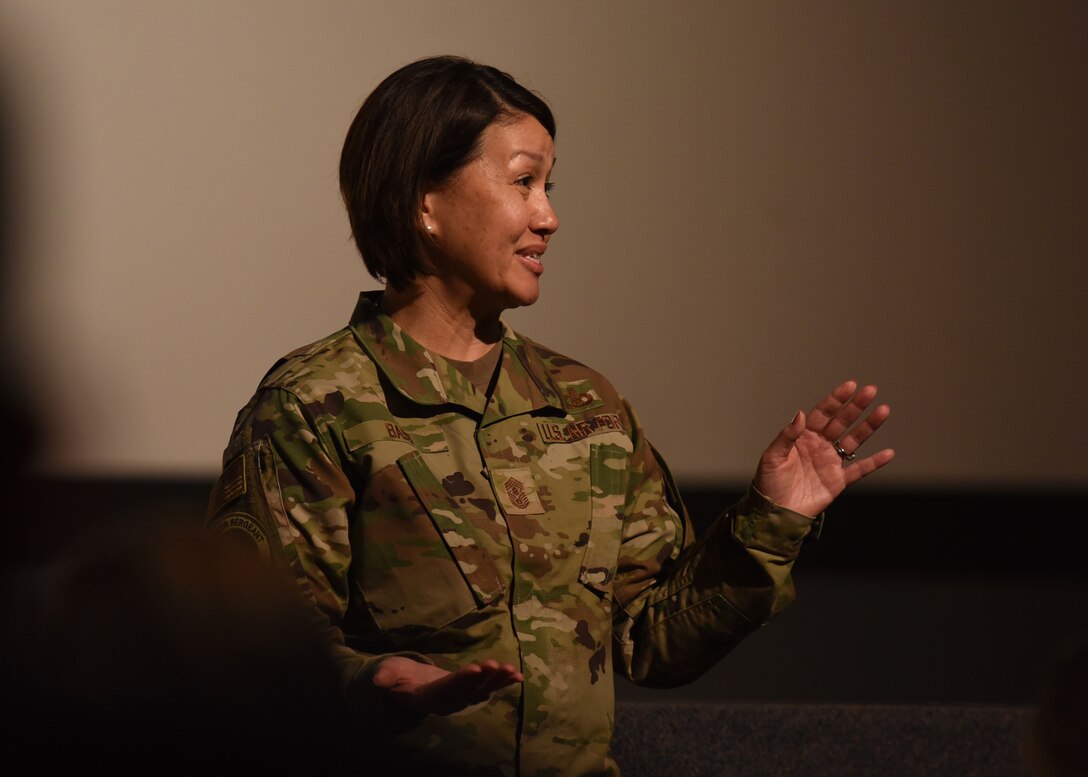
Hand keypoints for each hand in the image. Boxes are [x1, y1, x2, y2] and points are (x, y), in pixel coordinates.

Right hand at [372, 656, 523, 715]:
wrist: (411, 688)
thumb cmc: (400, 678)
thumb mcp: (390, 674)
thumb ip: (387, 677)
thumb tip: (377, 679)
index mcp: (430, 697)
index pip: (447, 689)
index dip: (460, 680)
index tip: (472, 669)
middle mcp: (449, 701)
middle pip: (468, 691)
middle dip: (482, 679)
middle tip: (494, 665)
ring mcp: (462, 698)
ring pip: (482, 691)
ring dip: (497, 681)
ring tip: (511, 670)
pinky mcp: (471, 691)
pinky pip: (489, 688)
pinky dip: (503, 683)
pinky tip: (518, 676)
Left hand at [753, 379, 893, 516]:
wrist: (775, 512)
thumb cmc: (769, 483)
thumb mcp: (773, 457)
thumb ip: (787, 436)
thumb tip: (801, 413)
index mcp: (803, 437)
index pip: (822, 413)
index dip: (836, 399)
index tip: (850, 386)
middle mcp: (819, 446)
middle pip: (841, 422)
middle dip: (856, 406)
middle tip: (871, 391)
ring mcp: (830, 462)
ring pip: (854, 440)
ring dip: (868, 426)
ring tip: (884, 410)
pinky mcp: (838, 481)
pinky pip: (859, 469)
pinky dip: (874, 462)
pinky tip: (889, 453)